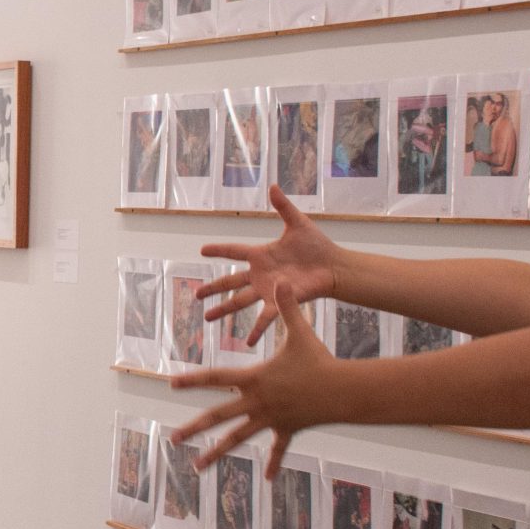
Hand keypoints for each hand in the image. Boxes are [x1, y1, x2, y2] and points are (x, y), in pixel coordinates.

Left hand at [170, 297, 341, 476]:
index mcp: (253, 379)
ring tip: (197, 466)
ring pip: (237, 439)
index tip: (172, 383)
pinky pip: (278, 448)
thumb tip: (280, 280)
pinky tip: (267, 479)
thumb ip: (287, 307)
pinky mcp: (287, 430)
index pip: (215, 377)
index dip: (193, 379)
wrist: (342, 390)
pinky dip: (273, 462)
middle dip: (193, 428)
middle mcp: (256, 402)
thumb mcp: (300, 331)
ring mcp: (269, 419)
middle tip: (172, 439)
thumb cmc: (318, 359)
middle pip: (217, 417)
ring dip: (217, 453)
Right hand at [198, 184, 341, 341]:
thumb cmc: (317, 246)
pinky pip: (266, 317)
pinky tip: (247, 342)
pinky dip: (257, 330)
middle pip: (230, 282)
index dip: (219, 250)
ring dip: (224, 310)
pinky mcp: (281, 302)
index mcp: (261, 255)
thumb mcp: (297, 223)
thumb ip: (283, 207)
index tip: (202, 250)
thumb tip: (272, 186)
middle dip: (213, 289)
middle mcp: (260, 274)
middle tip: (196, 295)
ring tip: (207, 319)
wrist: (333, 266)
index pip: (234, 251)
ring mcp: (268, 290)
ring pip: (240, 301)